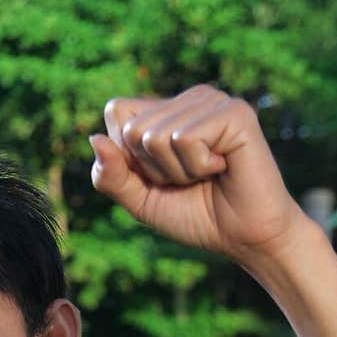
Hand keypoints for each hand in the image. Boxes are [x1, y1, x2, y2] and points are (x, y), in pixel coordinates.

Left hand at [90, 85, 306, 267]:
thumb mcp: (141, 201)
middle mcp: (187, 98)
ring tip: (208, 174)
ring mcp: (211, 100)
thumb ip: (111, 176)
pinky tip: (223, 167)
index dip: (128, 157)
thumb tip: (93, 139)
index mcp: (165, 111)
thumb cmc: (196, 216)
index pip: (115, 112)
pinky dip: (198, 166)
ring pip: (156, 136)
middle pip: (132, 129)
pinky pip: (185, 139)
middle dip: (153, 169)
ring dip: (178, 171)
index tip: (161, 176)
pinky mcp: (233, 111)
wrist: (243, 237)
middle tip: (189, 179)